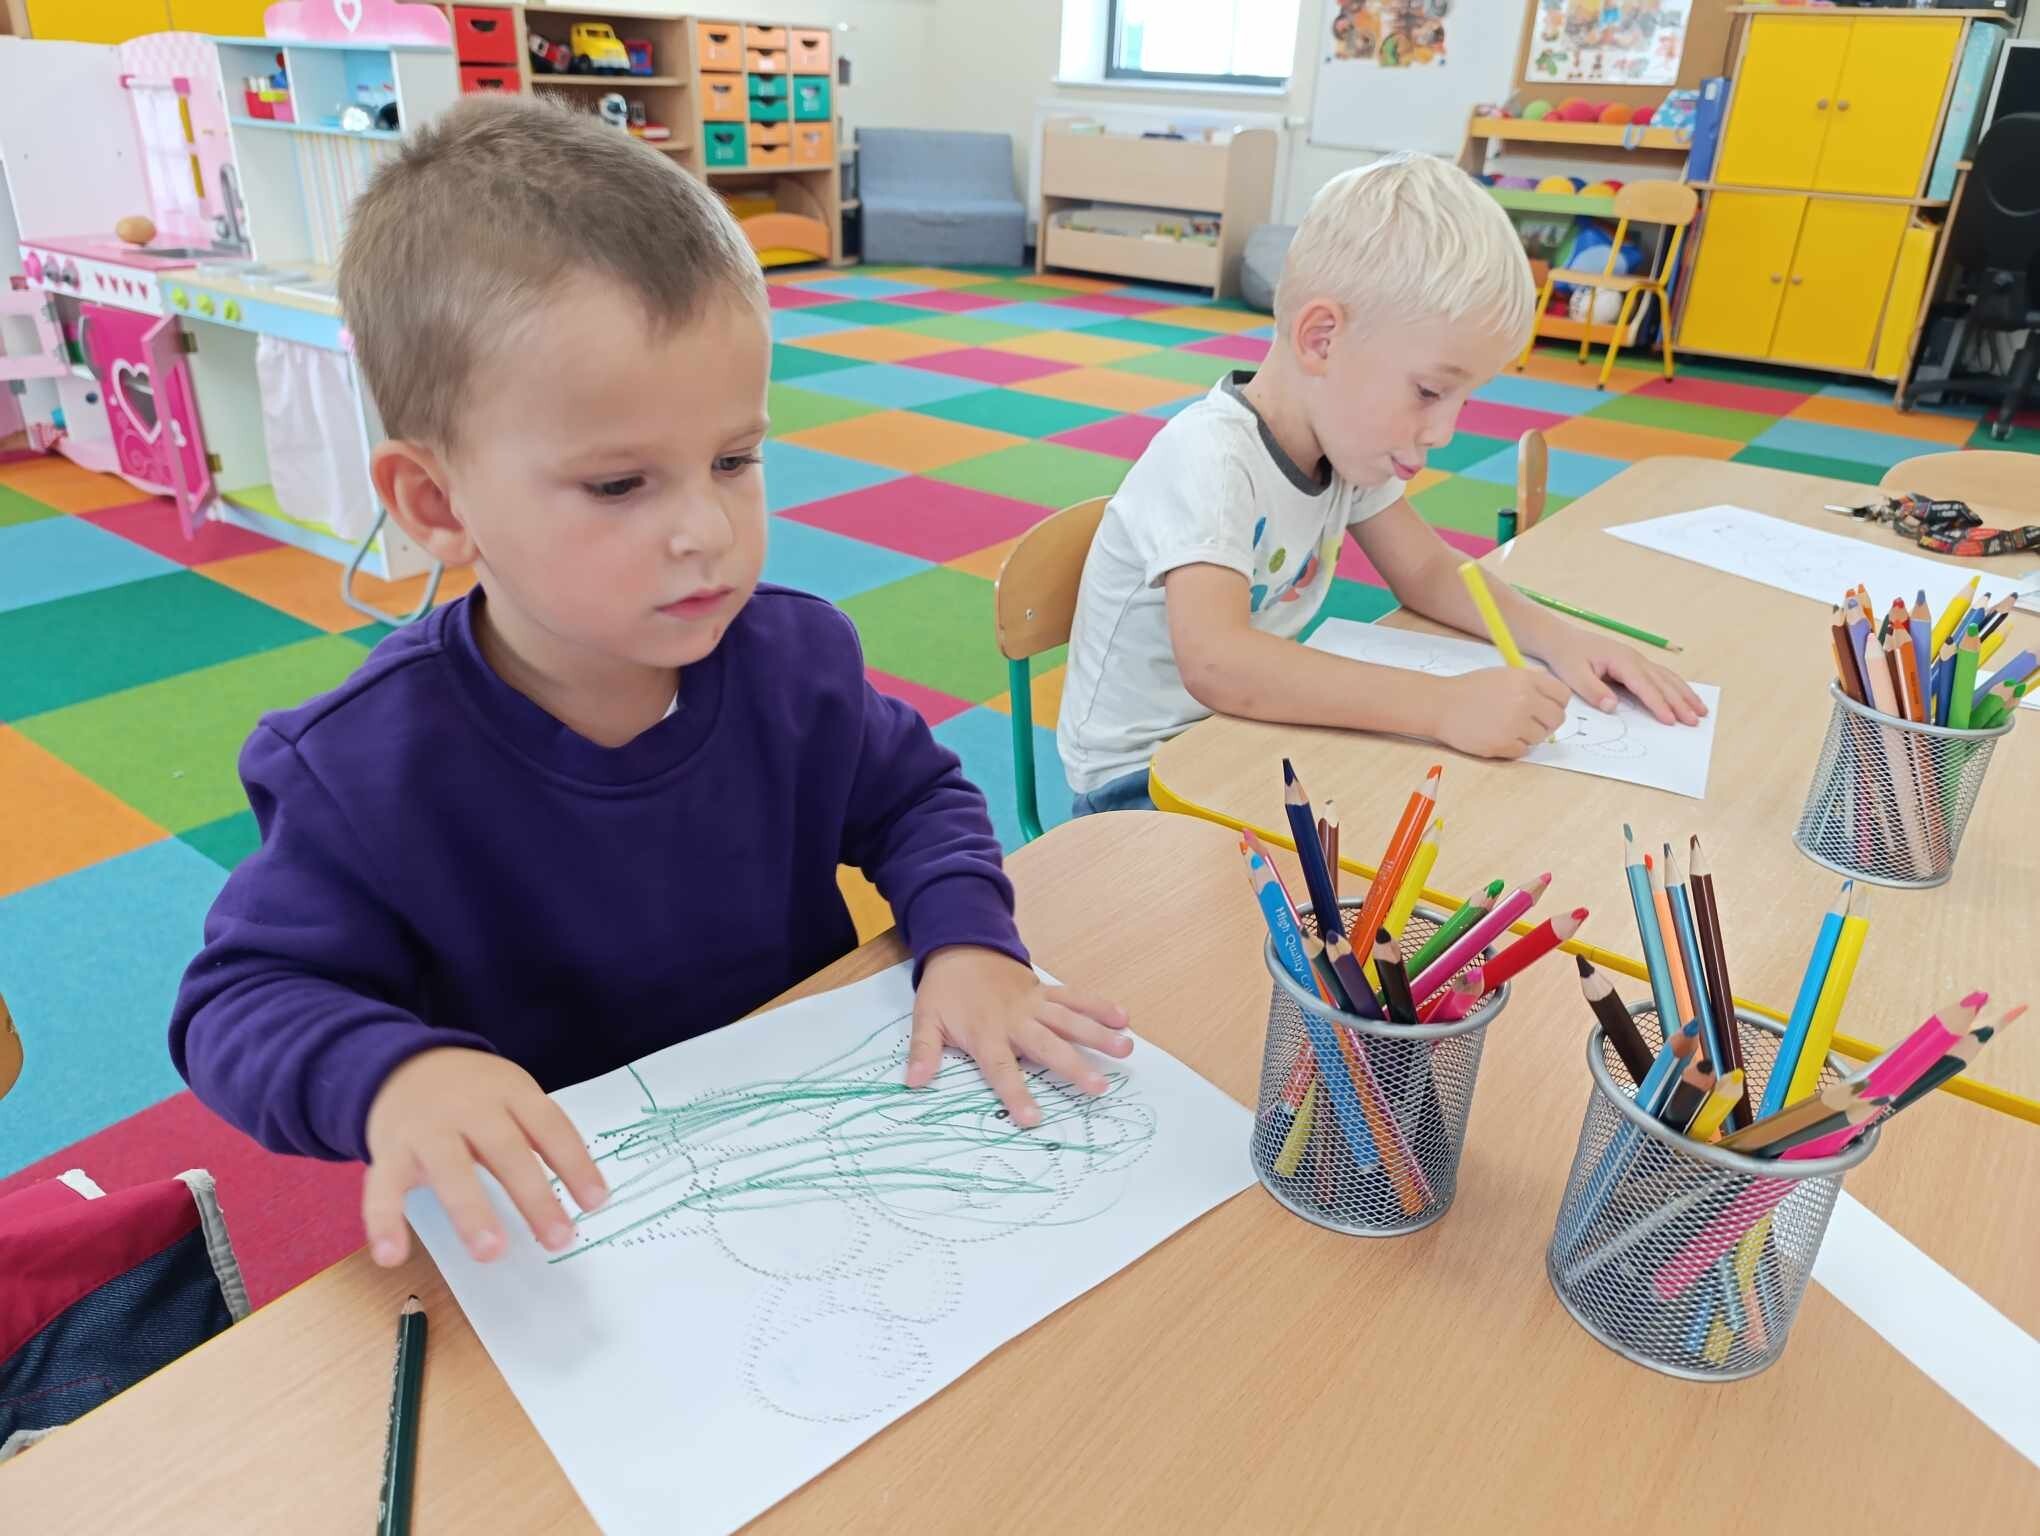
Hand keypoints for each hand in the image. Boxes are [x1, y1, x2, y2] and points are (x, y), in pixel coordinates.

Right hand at [362, 1047, 607, 1266]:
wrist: (400, 1063)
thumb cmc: (472, 1094)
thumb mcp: (513, 1097)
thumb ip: (542, 1137)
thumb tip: (589, 1195)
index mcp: (510, 1091)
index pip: (550, 1126)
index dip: (575, 1163)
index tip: (597, 1202)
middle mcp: (469, 1107)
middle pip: (505, 1150)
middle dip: (533, 1196)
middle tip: (558, 1238)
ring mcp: (427, 1129)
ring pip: (449, 1169)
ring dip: (471, 1211)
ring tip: (490, 1252)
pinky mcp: (389, 1151)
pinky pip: (382, 1188)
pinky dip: (384, 1222)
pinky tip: (392, 1256)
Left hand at [907, 948, 1131, 1127]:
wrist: (961, 945)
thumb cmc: (945, 990)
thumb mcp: (925, 1019)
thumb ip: (923, 1051)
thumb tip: (913, 1081)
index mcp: (985, 1032)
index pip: (1001, 1068)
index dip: (1015, 1093)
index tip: (1032, 1118)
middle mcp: (1015, 1019)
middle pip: (1047, 1045)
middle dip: (1073, 1066)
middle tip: (1099, 1086)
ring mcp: (1034, 1003)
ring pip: (1069, 1019)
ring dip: (1098, 1034)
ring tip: (1125, 1049)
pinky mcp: (1045, 991)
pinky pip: (1074, 997)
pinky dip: (1098, 1005)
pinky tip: (1123, 1017)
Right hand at [1432, 667, 1571, 758]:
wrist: (1440, 704)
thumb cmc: (1470, 689)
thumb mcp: (1503, 674)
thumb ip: (1530, 680)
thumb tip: (1555, 693)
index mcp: (1526, 680)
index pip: (1563, 696)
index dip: (1557, 703)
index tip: (1546, 708)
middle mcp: (1524, 701)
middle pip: (1557, 719)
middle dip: (1546, 722)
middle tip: (1530, 722)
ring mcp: (1514, 724)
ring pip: (1540, 737)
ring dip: (1528, 735)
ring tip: (1507, 727)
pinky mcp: (1502, 744)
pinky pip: (1523, 751)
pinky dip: (1513, 747)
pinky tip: (1497, 736)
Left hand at [1539, 630, 1706, 725]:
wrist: (1561, 638)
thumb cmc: (1567, 656)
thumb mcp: (1573, 674)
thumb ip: (1593, 691)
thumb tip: (1612, 707)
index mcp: (1621, 661)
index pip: (1645, 686)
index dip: (1658, 704)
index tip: (1671, 720)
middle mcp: (1635, 659)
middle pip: (1663, 683)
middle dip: (1680, 702)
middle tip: (1695, 721)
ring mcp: (1638, 660)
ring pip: (1667, 678)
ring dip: (1685, 694)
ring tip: (1702, 711)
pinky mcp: (1636, 663)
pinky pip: (1661, 676)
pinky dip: (1677, 687)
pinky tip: (1686, 697)